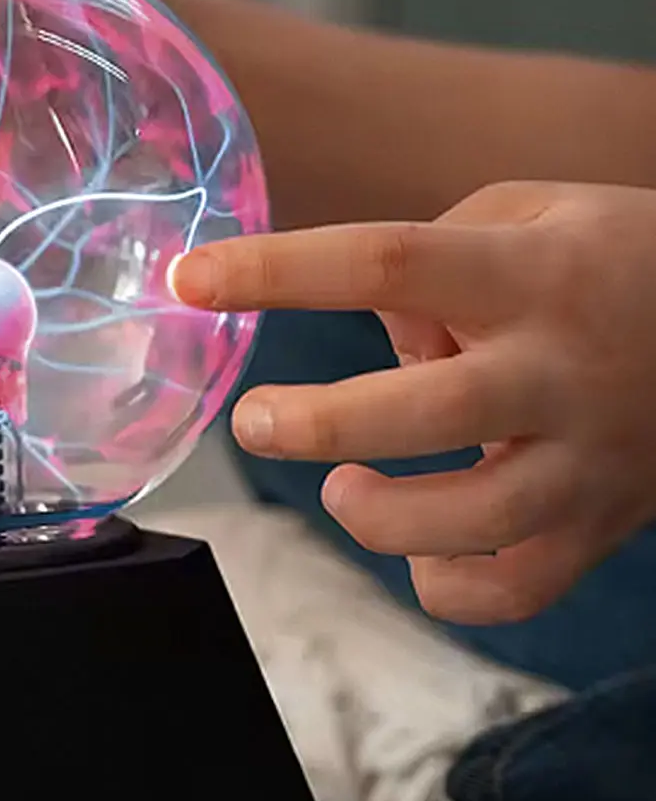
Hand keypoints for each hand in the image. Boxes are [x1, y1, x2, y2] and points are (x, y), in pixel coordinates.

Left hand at [173, 181, 655, 624]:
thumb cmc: (616, 259)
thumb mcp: (532, 214)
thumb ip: (432, 257)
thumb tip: (375, 341)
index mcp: (528, 273)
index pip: (380, 262)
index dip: (274, 271)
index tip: (188, 278)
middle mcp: (555, 368)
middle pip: (419, 411)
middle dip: (314, 423)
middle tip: (256, 419)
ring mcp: (584, 458)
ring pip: (468, 521)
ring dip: (377, 516)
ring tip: (343, 486)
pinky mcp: (600, 525)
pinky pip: (512, 586)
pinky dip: (444, 583)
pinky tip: (419, 549)